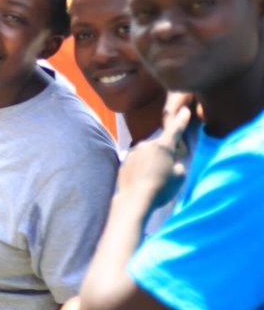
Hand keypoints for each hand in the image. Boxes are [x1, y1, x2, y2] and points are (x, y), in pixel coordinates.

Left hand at [115, 92, 191, 208]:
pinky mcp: (124, 162)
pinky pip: (137, 164)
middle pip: (159, 147)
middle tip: (165, 173)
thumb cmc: (162, 187)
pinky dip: (141, 170)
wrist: (135, 199)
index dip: (181, 120)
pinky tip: (142, 182)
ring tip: (153, 181)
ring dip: (151, 164)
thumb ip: (178, 164)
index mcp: (163, 146)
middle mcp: (146, 144)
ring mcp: (133, 152)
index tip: (184, 110)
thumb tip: (171, 162)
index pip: (175, 130)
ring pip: (147, 155)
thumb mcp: (180, 176)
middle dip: (163, 156)